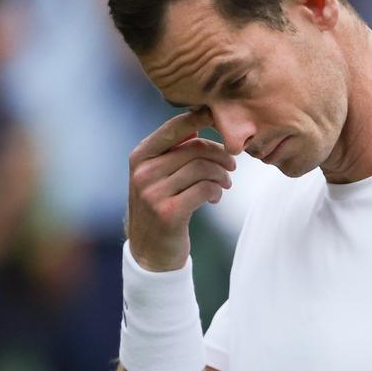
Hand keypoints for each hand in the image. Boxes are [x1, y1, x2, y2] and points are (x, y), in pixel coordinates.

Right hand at [127, 109, 232, 270]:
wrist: (150, 252)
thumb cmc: (160, 206)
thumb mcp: (157, 176)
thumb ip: (172, 151)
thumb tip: (197, 125)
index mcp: (140, 157)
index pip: (174, 128)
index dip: (200, 118)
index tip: (220, 118)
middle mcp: (143, 172)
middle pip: (194, 149)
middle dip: (220, 155)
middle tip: (231, 166)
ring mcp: (153, 193)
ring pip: (202, 169)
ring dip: (221, 175)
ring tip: (225, 184)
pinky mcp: (168, 213)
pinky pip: (204, 189)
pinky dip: (217, 191)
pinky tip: (216, 197)